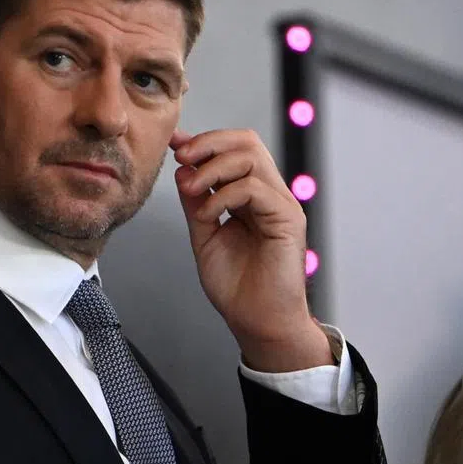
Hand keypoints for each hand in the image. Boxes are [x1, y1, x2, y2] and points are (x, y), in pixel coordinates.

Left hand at [171, 129, 332, 371]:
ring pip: (251, 157)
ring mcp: (280, 205)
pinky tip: (208, 212)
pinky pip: (255, 189)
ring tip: (191, 189)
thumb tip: (183, 169)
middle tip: (181, 157)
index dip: (204, 141)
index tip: (174, 143)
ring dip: (212, 168)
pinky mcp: (287, 220)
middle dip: (209, 142)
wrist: (256, 322)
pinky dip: (223, 195)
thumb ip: (196, 204)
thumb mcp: (204, 236)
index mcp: (250, 196)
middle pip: (247, 141)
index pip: (234, 150)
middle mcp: (268, 195)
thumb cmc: (237, 287)